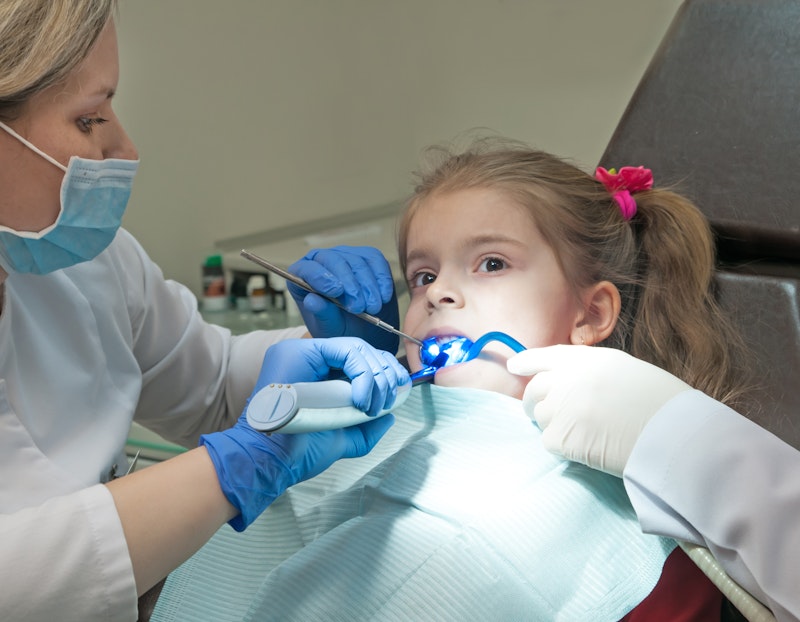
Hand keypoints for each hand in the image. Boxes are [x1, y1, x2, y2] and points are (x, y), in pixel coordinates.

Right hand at [201, 337, 407, 529]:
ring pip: (356, 348)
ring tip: (372, 406)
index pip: (359, 359)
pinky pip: (345, 351)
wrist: (273, 462)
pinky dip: (362, 374)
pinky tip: (360, 400)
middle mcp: (310, 357)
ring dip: (376, 377)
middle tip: (388, 400)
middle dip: (385, 373)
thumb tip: (390, 416)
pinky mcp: (300, 352)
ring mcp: (303, 351)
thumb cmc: (300, 452)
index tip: (398, 393)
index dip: (383, 372)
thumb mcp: (342, 439)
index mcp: (318, 373)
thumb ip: (366, 427)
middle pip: (361, 349)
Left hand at [287, 246, 399, 352]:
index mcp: (302, 276)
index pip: (307, 269)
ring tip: (373, 308)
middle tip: (359, 307)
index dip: (321, 278)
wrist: (363, 330)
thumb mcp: (329, 328)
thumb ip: (322, 314)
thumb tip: (312, 300)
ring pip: (357, 261)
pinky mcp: (367, 257)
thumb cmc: (340, 328)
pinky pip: (376, 260)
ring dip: (368, 286)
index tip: (336, 292)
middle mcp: (322, 261)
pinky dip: (382, 279)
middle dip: (350, 284)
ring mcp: (345, 256)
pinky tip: (384, 296)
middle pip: (334, 261)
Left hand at [507, 345, 689, 475]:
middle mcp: (566, 379)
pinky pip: (549, 441)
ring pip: (540, 416)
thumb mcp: (622, 369)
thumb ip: (589, 370)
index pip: (544, 356)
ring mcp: (561, 407)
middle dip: (534, 401)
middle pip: (534, 389)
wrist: (672, 433)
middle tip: (543, 412)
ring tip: (584, 431)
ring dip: (553, 423)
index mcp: (584, 359)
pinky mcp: (560, 436)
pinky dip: (562, 445)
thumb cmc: (658, 403)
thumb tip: (564, 381)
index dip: (526, 361)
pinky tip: (586, 446)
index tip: (514, 366)